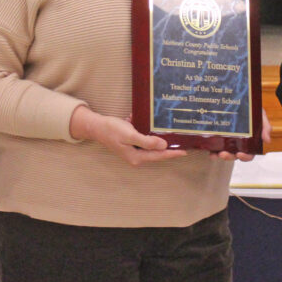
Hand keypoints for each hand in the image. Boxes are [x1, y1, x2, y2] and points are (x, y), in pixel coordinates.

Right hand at [69, 105, 187, 165]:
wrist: (97, 126)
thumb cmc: (112, 130)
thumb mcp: (130, 135)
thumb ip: (147, 142)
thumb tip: (163, 146)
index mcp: (137, 157)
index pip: (159, 156)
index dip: (172, 153)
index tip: (185, 151)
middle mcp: (136, 156)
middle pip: (156, 152)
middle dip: (168, 147)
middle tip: (182, 142)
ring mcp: (133, 150)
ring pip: (151, 145)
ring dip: (159, 139)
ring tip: (172, 134)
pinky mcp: (131, 143)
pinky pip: (144, 139)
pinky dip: (148, 132)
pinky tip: (152, 124)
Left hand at [212, 108, 272, 161]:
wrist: (239, 97)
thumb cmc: (251, 108)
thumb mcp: (260, 115)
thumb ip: (265, 126)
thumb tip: (267, 140)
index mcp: (249, 141)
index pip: (249, 154)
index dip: (245, 157)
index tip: (240, 154)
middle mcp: (237, 143)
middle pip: (234, 155)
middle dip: (229, 157)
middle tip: (223, 154)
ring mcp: (226, 140)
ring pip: (223, 152)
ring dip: (219, 155)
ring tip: (216, 153)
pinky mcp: (217, 135)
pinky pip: (213, 145)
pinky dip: (211, 149)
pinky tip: (209, 150)